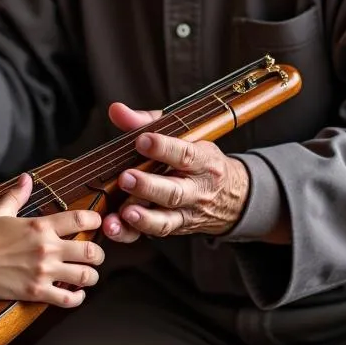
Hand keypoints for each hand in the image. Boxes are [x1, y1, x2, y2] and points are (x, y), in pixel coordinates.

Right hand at [0, 174, 104, 307]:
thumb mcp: (2, 211)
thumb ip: (18, 194)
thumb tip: (27, 178)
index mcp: (41, 226)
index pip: (80, 219)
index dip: (95, 221)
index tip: (97, 223)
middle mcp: (47, 248)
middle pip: (91, 252)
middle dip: (98, 255)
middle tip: (94, 256)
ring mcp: (44, 271)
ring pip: (86, 276)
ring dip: (91, 276)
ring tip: (87, 275)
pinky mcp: (37, 291)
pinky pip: (68, 299)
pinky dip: (77, 298)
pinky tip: (75, 294)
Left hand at [101, 103, 249, 242]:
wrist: (231, 196)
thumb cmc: (196, 157)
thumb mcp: (183, 135)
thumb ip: (148, 122)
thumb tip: (116, 110)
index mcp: (202, 160)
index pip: (185, 154)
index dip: (164, 147)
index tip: (142, 140)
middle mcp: (197, 189)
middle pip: (174, 192)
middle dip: (148, 187)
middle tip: (125, 178)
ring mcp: (187, 213)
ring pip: (166, 220)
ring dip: (143, 218)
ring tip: (123, 212)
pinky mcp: (176, 228)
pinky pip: (153, 234)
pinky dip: (132, 233)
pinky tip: (114, 228)